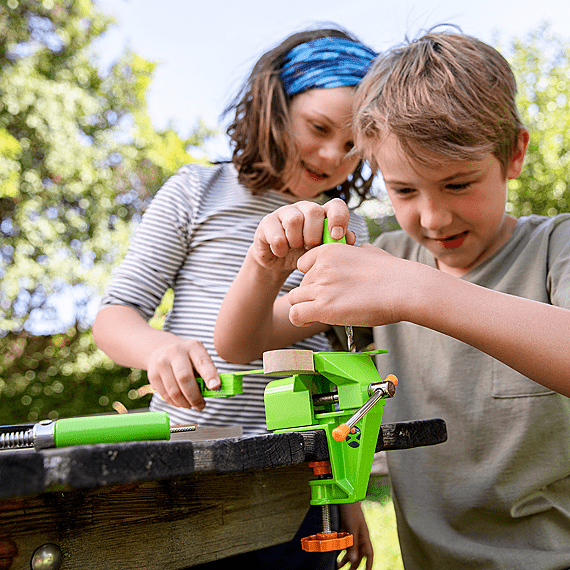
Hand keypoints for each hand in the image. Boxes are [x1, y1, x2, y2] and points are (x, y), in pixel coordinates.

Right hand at [146, 336, 220, 410]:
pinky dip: (175, 403)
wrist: (161, 349)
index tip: (215, 387)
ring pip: (174, 391)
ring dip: (185, 403)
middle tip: (201, 406)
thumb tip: (215, 392)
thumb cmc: (187, 358)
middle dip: (195, 397)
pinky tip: (181, 402)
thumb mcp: (199, 358)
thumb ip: (207, 373)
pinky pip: (165, 395)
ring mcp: (161, 363)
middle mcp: (175, 352)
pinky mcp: (152, 375)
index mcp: (193, 347)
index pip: (202, 362)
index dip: (209, 375)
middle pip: (185, 378)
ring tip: (191, 405)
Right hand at [250, 198, 353, 271]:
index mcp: (322, 214)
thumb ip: (337, 244)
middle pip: (313, 211)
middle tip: (310, 247)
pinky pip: (276, 234)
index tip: (337, 236)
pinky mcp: (266, 222)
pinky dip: (281, 248)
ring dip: (296, 241)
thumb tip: (351, 238)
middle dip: (314, 234)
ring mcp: (284, 213)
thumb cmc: (305, 255)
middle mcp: (304, 208)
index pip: (336, 205)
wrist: (279, 262)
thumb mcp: (323, 252)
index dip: (339, 218)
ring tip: (295, 248)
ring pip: (294, 220)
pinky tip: (281, 252)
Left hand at [289, 244, 410, 327]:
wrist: (403, 288)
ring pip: (295, 299)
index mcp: (330, 250)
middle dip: (311, 295)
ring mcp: (320, 287)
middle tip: (330, 304)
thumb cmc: (393, 274)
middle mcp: (321, 267)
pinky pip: (296, 314)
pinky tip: (309, 322)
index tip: (324, 287)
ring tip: (320, 315)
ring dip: (305, 307)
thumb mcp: (370, 252)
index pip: (303, 264)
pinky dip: (299, 320)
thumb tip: (360, 251)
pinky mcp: (323, 307)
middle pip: (300, 284)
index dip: (312, 278)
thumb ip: (356, 252)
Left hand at [338, 503, 373, 569]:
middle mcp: (359, 536)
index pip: (369, 553)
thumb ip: (353, 544)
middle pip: (358, 554)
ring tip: (338, 565)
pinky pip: (343, 542)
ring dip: (345, 558)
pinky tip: (335, 553)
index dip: (369, 563)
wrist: (345, 497)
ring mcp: (352, 532)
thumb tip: (353, 560)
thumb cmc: (352, 510)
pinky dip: (340, 548)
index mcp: (364, 536)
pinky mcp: (345, 528)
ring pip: (350, 549)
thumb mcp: (352, 528)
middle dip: (354, 564)